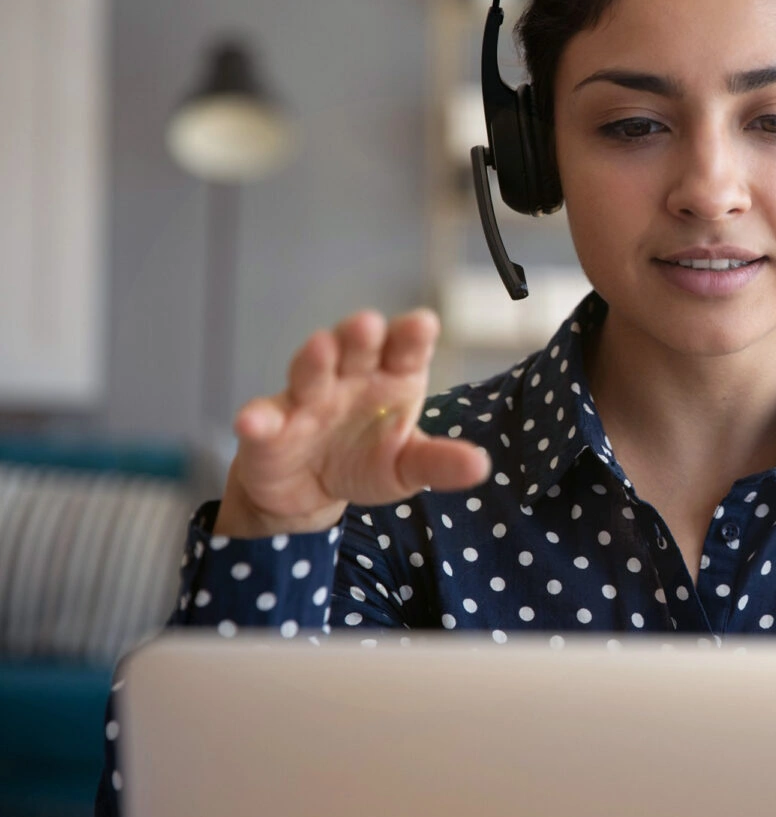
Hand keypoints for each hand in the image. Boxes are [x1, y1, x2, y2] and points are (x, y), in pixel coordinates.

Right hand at [213, 308, 491, 537]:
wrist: (311, 492)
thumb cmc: (368, 461)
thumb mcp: (408, 467)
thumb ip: (441, 463)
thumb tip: (482, 467)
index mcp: (393, 378)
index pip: (406, 349)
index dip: (412, 335)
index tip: (423, 324)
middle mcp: (350, 377)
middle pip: (357, 347)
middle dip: (361, 334)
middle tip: (368, 324)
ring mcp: (307, 398)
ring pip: (310, 370)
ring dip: (314, 358)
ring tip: (320, 347)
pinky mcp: (270, 427)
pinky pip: (263, 419)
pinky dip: (257, 419)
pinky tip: (253, 422)